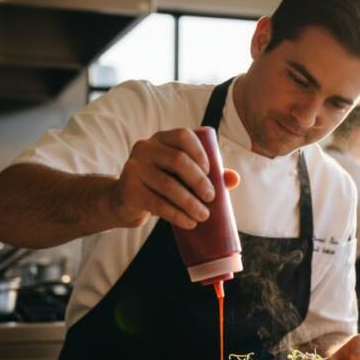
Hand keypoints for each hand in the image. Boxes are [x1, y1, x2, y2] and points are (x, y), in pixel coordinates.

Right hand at [110, 127, 239, 228]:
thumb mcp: (180, 175)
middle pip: (178, 160)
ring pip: (168, 185)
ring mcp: (134, 167)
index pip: (183, 136)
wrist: (125, 200)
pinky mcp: (129, 189)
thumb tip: (234, 179)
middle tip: (211, 198)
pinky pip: (158, 203)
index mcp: (161, 139)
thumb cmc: (160, 184)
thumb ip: (206, 173)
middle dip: (199, 181)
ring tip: (203, 216)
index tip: (210, 172)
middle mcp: (145, 148)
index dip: (200, 153)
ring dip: (190, 203)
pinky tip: (189, 223)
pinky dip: (177, 215)